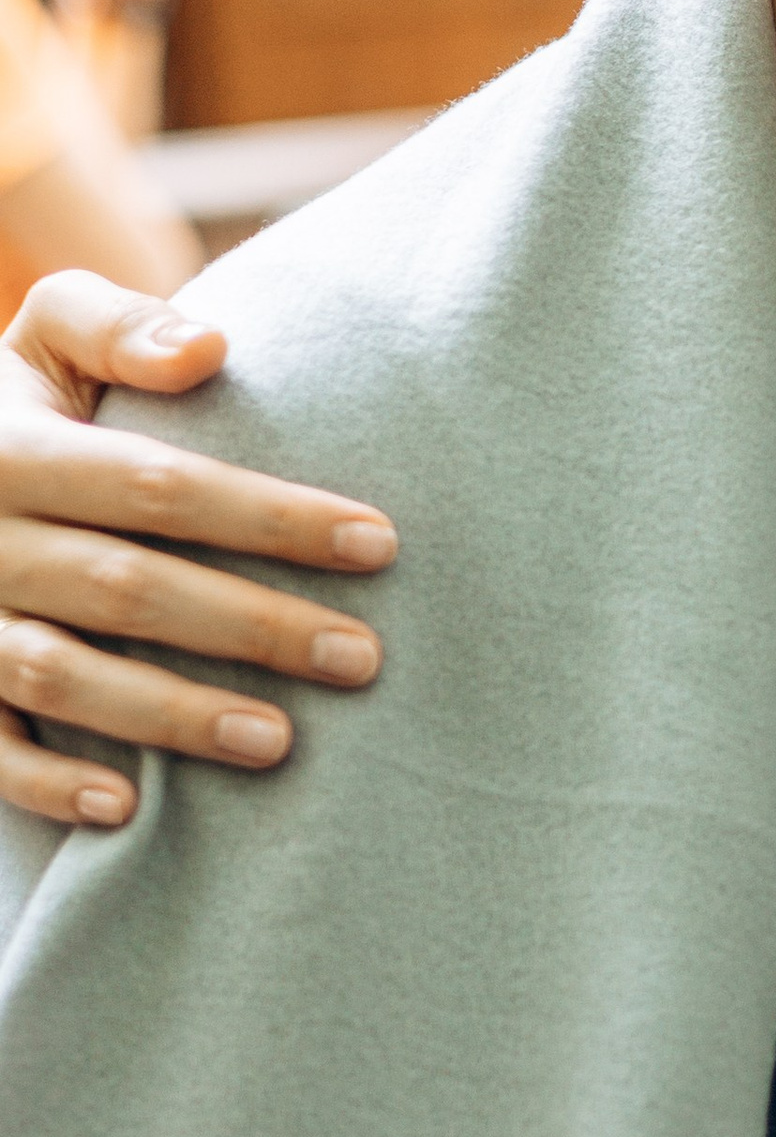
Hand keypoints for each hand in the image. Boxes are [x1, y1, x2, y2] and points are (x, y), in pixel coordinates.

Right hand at [0, 270, 395, 829]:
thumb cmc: (20, 399)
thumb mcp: (48, 334)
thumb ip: (119, 328)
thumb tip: (211, 347)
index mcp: (15, 448)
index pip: (158, 484)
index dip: (270, 516)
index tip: (379, 544)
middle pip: (126, 588)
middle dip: (251, 626)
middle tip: (362, 658)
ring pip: (60, 676)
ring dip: (171, 715)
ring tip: (281, 741)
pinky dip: (46, 784)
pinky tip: (128, 808)